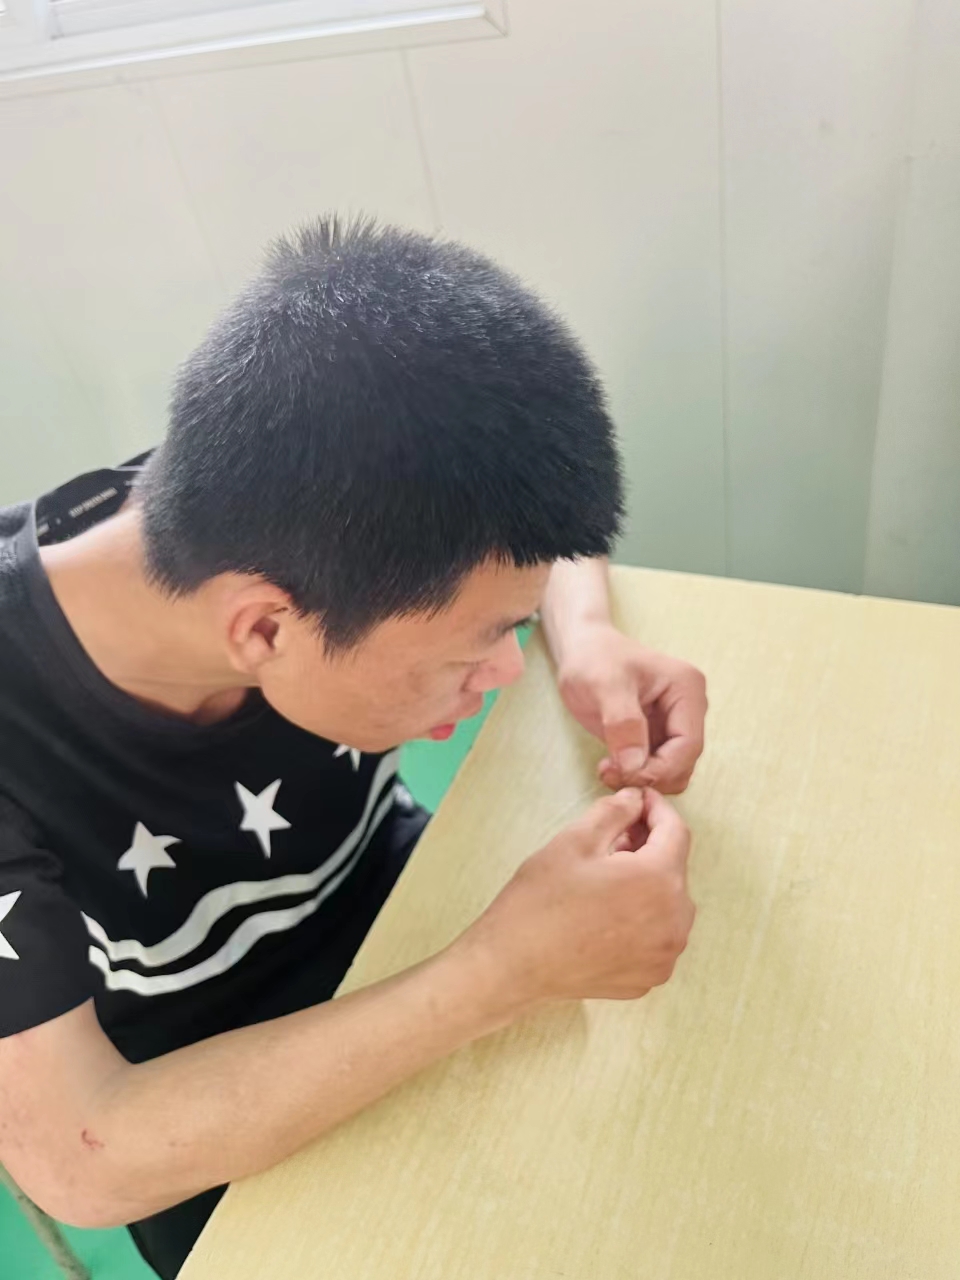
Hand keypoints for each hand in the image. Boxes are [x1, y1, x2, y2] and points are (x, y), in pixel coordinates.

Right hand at [466, 788, 693, 1004]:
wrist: (512, 967)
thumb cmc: (540, 900)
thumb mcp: (574, 840)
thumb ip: (614, 812)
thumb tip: (636, 800)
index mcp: (659, 880)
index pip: (676, 831)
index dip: (657, 809)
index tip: (638, 800)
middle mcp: (674, 921)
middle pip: (673, 868)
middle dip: (649, 847)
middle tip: (612, 839)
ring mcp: (664, 956)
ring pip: (668, 903)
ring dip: (647, 883)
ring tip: (606, 878)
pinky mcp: (649, 978)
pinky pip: (656, 935)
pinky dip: (641, 918)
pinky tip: (606, 914)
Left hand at [556, 624, 706, 793]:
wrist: (583, 649)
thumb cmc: (594, 657)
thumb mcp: (604, 683)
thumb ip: (622, 723)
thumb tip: (635, 765)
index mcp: (687, 689)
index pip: (688, 745)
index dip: (660, 769)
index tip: (625, 776)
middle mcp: (689, 708)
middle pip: (684, 762)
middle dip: (650, 776)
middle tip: (609, 773)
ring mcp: (675, 724)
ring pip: (672, 771)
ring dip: (643, 779)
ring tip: (607, 769)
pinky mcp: (658, 736)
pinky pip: (656, 768)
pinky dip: (636, 776)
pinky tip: (610, 766)